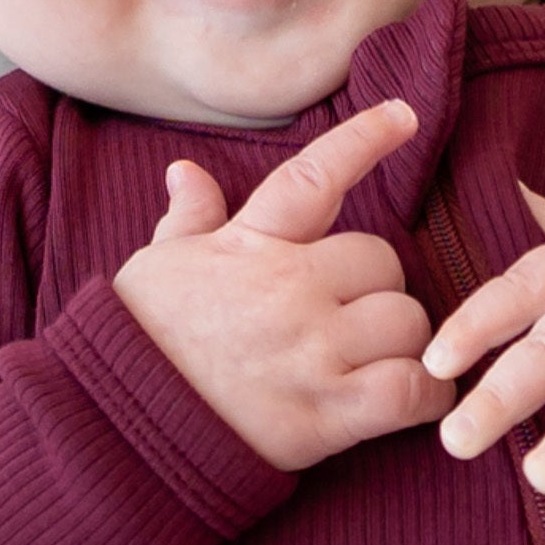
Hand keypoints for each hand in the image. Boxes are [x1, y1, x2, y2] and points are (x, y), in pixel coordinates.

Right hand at [113, 100, 454, 471]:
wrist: (118, 428)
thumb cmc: (141, 341)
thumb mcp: (158, 266)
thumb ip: (189, 219)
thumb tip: (186, 171)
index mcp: (250, 245)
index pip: (314, 177)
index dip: (364, 140)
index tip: (404, 116)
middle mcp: (289, 289)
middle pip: (383, 260)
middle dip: (376, 285)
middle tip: (351, 313)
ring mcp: (312, 351)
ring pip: (406, 322)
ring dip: (401, 341)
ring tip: (375, 359)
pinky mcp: (326, 414)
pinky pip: (410, 390)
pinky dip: (425, 395)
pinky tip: (416, 398)